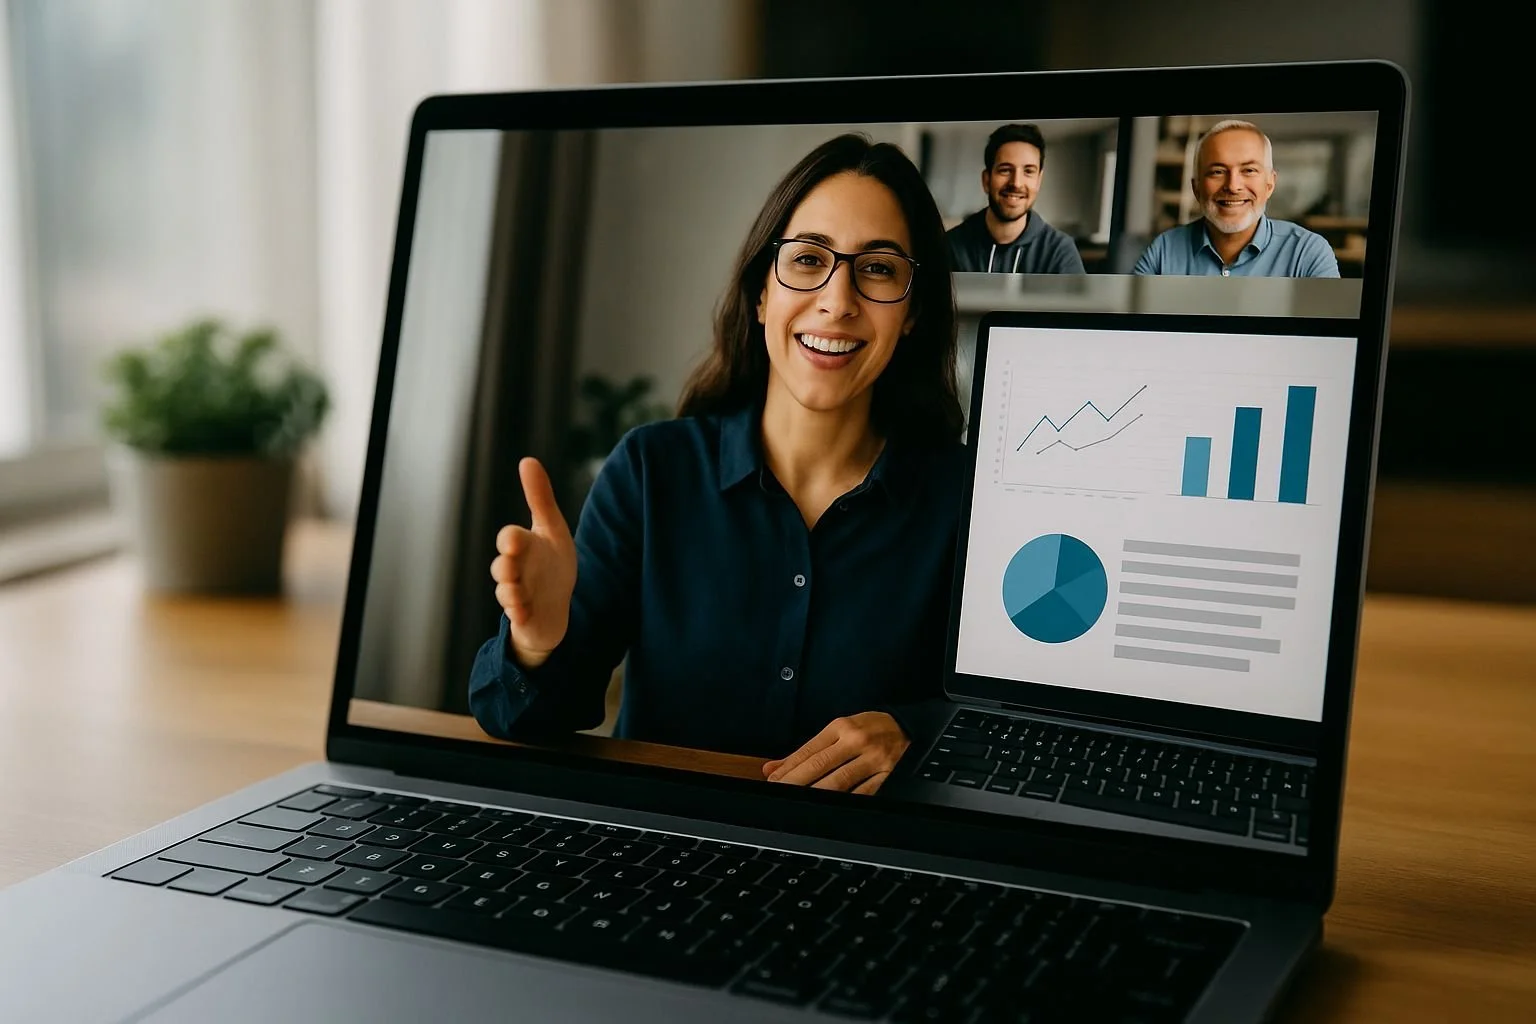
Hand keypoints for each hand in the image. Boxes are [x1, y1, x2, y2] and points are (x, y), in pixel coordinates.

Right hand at [490, 457, 576, 668]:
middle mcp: (515, 570)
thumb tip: (527, 460)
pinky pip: (516, 617)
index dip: (510, 539)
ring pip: (505, 592)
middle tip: (510, 565)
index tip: (513, 540)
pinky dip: (518, 614)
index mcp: (523, 546)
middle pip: (501, 567)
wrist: (556, 606)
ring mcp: (517, 594)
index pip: (509, 538)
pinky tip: (523, 612)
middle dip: (504, 566)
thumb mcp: (552, 529)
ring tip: (518, 593)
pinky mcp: (523, 616)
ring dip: (510, 592)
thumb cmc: (552, 563)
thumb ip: (540, 498)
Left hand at [762, 712, 909, 794]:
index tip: (772, 780)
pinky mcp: (887, 776)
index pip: (808, 750)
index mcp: (842, 727)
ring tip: (797, 801)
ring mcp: (873, 760)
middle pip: (819, 766)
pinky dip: (843, 801)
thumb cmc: (871, 729)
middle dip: (795, 782)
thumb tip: (773, 767)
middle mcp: (856, 741)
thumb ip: (808, 750)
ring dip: (814, 794)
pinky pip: (861, 794)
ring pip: (838, 782)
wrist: (910, 727)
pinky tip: (828, 806)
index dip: (788, 768)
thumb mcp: (840, 730)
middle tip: (778, 792)